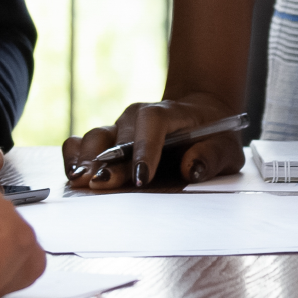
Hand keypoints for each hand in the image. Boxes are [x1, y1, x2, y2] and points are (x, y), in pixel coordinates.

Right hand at [60, 93, 244, 191]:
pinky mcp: (106, 142)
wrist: (199, 117)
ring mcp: (118, 128)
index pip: (152, 121)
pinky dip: (73, 157)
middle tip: (103, 184)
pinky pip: (81, 143)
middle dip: (112, 161)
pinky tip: (71, 174)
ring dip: (86, 159)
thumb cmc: (212, 135)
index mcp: (169, 113)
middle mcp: (137, 117)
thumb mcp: (225, 147)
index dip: (145, 147)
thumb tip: (192, 168)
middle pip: (120, 134)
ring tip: (79, 181)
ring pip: (96, 136)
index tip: (143, 176)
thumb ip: (212, 156)